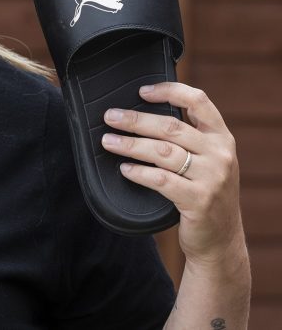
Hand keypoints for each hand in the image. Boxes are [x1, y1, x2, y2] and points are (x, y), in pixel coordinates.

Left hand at [100, 83, 244, 265]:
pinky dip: (139, 172)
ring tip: (108, 141)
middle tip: (109, 117)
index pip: (199, 101)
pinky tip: (124, 169)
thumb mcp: (208, 161)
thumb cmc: (204, 193)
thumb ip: (189, 138)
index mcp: (222, 138)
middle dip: (135, 120)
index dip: (169, 91)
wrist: (221, 240)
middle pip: (171, 127)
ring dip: (130, 145)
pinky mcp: (199, 200)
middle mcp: (220, 154)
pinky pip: (161, 180)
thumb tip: (141, 114)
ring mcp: (212, 178)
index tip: (141, 91)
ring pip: (163, 152)